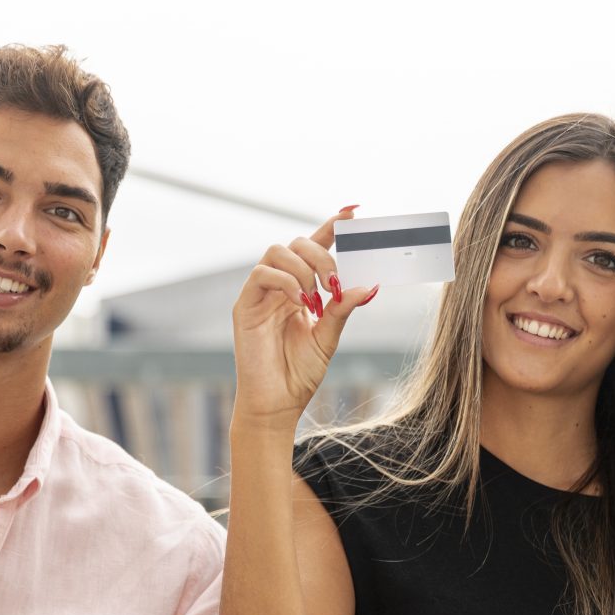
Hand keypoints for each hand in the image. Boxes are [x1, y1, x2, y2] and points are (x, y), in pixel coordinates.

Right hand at [231, 207, 378, 430]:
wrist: (277, 403)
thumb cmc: (300, 373)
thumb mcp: (329, 337)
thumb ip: (343, 308)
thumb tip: (369, 284)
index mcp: (300, 289)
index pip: (315, 246)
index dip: (332, 225)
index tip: (355, 210)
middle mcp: (279, 286)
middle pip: (296, 243)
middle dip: (321, 254)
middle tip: (334, 282)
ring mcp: (260, 294)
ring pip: (277, 252)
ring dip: (303, 268)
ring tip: (316, 297)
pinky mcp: (244, 306)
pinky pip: (261, 274)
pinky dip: (285, 281)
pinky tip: (300, 302)